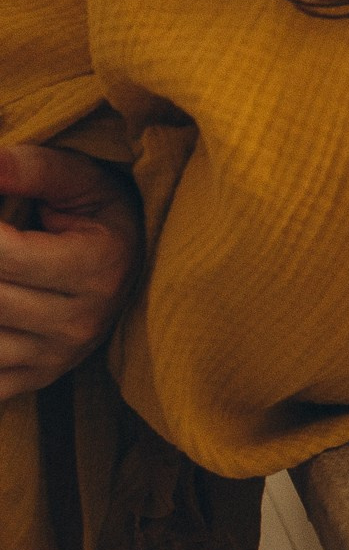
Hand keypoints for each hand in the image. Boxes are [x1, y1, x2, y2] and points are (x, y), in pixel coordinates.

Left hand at [0, 144, 144, 399]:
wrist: (133, 264)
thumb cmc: (101, 213)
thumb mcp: (82, 180)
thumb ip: (33, 168)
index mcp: (98, 268)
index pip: (6, 255)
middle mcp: (80, 322)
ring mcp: (55, 359)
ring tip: (2, 273)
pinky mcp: (34, 381)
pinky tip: (3, 310)